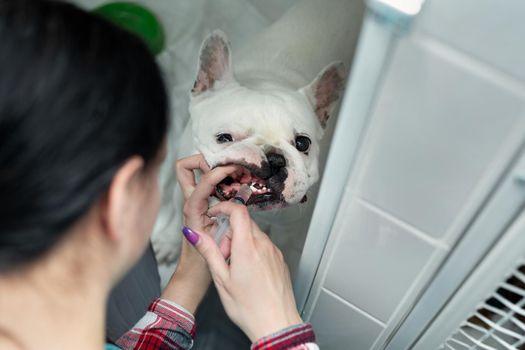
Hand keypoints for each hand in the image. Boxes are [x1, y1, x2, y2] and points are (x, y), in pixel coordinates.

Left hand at [161, 154, 237, 312]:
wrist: (193, 273)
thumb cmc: (202, 262)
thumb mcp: (217, 245)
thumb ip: (227, 228)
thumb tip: (237, 206)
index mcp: (192, 210)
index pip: (203, 181)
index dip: (219, 172)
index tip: (235, 170)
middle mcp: (191, 201)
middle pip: (186, 167)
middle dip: (205, 159)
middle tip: (228, 166)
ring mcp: (195, 201)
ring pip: (196, 172)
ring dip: (215, 166)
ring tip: (237, 172)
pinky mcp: (202, 204)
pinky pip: (209, 183)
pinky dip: (222, 178)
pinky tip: (238, 184)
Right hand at [187, 201, 302, 340]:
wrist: (276, 324)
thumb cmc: (249, 307)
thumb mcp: (221, 279)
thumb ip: (209, 252)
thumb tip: (194, 233)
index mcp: (247, 247)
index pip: (238, 211)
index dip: (224, 208)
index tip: (215, 215)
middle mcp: (264, 245)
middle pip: (244, 224)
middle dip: (230, 234)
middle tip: (223, 257)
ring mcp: (274, 251)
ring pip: (254, 235)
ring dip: (241, 243)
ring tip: (236, 269)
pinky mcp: (280, 259)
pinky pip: (264, 246)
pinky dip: (253, 251)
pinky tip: (249, 272)